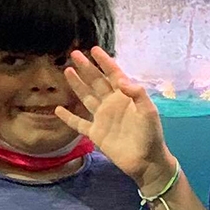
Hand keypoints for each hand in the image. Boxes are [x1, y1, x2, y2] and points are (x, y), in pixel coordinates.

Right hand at [57, 48, 174, 188]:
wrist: (145, 160)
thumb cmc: (150, 134)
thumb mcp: (149, 112)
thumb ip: (137, 94)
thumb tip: (120, 80)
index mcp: (125, 96)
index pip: (113, 74)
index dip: (104, 62)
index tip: (94, 49)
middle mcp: (111, 104)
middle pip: (96, 82)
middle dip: (86, 68)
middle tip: (74, 54)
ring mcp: (102, 118)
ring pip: (86, 98)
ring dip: (77, 85)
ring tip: (67, 71)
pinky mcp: (95, 133)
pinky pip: (78, 123)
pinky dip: (68, 117)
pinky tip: (58, 109)